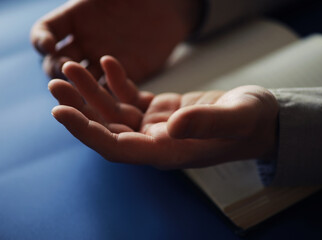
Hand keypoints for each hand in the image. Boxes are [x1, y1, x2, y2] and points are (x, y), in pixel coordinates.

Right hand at [31, 0, 200, 81]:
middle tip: (66, 70)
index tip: (48, 44)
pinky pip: (107, 88)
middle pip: (58, 61)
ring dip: (76, 86)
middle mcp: (84, 43)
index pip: (46, 30)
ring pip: (80, 80)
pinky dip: (102, 94)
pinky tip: (104, 96)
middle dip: (57, 67)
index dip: (41, 38)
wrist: (168, 10)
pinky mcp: (121, 76)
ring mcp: (101, 61)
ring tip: (78, 89)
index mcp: (74, 19)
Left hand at [49, 56, 278, 168]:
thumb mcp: (237, 119)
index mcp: (169, 153)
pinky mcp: (162, 111)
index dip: (87, 133)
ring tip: (73, 67)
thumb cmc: (252, 122)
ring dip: (92, 91)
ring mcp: (158, 127)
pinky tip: (108, 62)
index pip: (118, 149)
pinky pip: (131, 98)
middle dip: (80, 107)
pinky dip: (118, 81)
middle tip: (56, 81)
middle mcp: (157, 143)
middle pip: (107, 129)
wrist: (261, 119)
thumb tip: (172, 125)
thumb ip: (207, 123)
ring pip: (115, 112)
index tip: (61, 112)